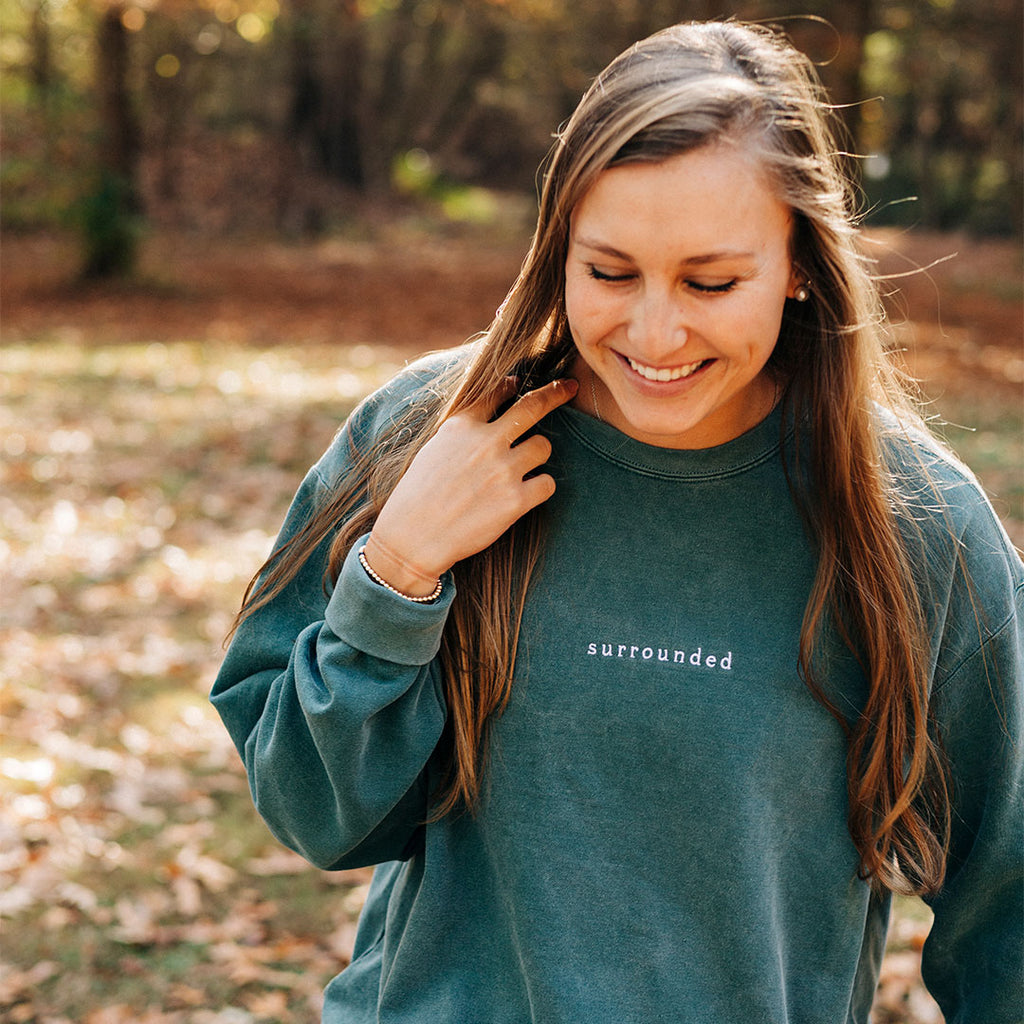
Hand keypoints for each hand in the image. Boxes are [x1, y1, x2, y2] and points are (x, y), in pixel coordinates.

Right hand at [363, 378, 577, 594]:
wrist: (414, 538)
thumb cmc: (418, 496)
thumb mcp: (434, 449)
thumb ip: (463, 429)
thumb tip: (490, 409)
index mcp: (461, 426)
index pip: (495, 393)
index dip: (510, 386)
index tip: (519, 383)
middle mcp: (486, 442)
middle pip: (533, 407)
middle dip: (555, 393)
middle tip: (570, 387)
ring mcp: (503, 470)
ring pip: (543, 446)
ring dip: (536, 455)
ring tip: (518, 471)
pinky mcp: (516, 500)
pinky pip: (547, 484)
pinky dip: (539, 488)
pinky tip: (522, 496)